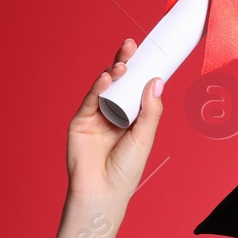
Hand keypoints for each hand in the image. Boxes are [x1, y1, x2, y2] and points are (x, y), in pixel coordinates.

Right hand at [65, 37, 163, 205]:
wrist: (103, 191)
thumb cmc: (126, 170)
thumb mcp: (144, 137)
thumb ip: (150, 110)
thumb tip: (157, 81)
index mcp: (132, 117)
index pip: (137, 88)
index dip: (142, 70)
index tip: (150, 53)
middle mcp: (114, 113)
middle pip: (120, 83)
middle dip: (125, 63)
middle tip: (131, 45)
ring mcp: (96, 115)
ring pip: (105, 87)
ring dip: (113, 73)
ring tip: (124, 64)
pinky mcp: (80, 120)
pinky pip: (90, 99)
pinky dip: (98, 87)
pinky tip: (106, 78)